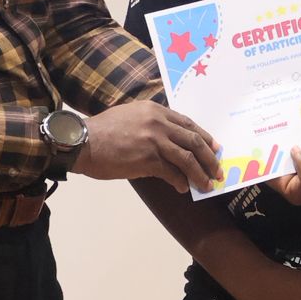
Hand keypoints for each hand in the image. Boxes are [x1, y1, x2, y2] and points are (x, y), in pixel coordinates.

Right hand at [75, 100, 223, 192]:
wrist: (83, 142)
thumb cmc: (101, 131)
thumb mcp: (129, 116)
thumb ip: (149, 123)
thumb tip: (165, 139)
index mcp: (155, 110)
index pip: (188, 124)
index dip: (204, 138)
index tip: (214, 148)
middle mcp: (159, 123)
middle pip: (194, 141)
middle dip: (210, 158)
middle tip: (217, 170)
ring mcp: (155, 141)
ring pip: (188, 159)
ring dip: (200, 174)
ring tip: (206, 185)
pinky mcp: (148, 159)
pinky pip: (172, 172)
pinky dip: (180, 182)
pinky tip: (183, 188)